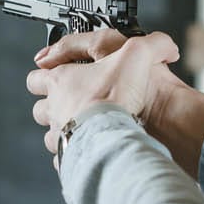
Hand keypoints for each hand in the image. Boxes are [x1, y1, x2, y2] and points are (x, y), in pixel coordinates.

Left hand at [26, 30, 182, 160]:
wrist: (112, 135)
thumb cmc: (114, 97)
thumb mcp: (135, 56)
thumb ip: (151, 45)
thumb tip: (166, 46)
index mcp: (61, 82)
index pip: (37, 76)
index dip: (45, 75)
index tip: (54, 74)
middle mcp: (55, 109)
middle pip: (40, 108)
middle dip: (52, 106)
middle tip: (71, 103)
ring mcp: (59, 135)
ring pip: (50, 135)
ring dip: (63, 131)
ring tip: (83, 129)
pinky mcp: (68, 158)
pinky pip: (64, 159)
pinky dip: (73, 155)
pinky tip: (89, 151)